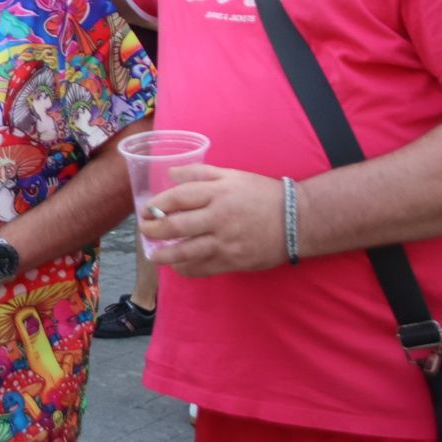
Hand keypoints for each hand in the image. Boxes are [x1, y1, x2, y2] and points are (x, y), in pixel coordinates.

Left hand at [141, 165, 287, 276]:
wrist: (297, 220)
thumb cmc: (262, 194)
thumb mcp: (233, 175)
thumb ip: (200, 172)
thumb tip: (171, 173)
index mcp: (218, 192)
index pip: (177, 198)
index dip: (156, 204)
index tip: (145, 209)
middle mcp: (219, 217)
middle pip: (176, 226)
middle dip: (153, 230)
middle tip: (144, 231)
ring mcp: (226, 242)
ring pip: (185, 252)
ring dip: (164, 255)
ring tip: (153, 254)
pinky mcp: (233, 261)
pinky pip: (202, 268)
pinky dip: (186, 269)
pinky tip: (178, 266)